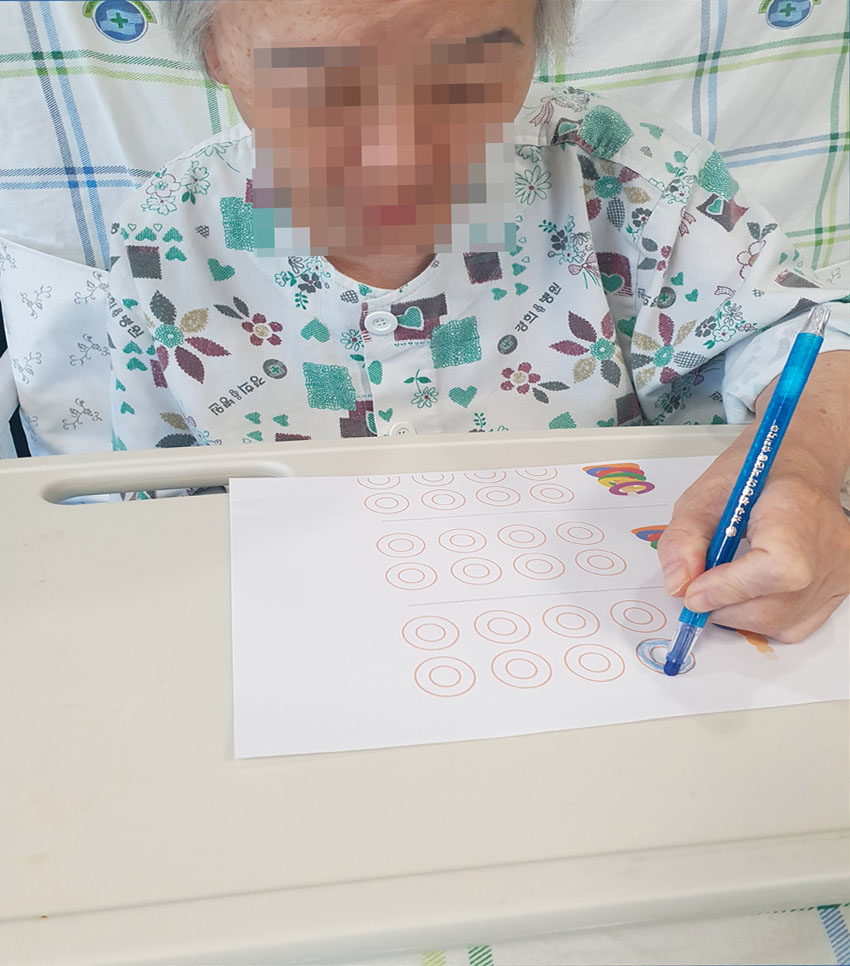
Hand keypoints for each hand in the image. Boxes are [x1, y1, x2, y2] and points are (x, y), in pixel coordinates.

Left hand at [657, 436, 849, 643]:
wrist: (796, 468)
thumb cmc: (754, 476)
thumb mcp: (703, 496)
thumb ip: (683, 539)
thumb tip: (680, 585)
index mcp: (796, 511)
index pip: (778, 568)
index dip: (730, 587)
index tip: (695, 589)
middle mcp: (828, 547)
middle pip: (776, 606)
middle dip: (723, 606)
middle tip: (699, 586)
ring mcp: (838, 572)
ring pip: (783, 624)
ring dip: (738, 615)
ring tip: (723, 583)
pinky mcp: (838, 589)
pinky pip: (795, 625)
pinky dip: (762, 618)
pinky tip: (748, 591)